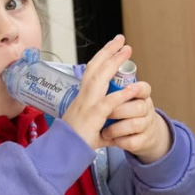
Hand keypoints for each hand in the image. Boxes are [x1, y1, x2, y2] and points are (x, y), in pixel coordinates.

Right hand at [61, 35, 135, 149]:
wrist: (61, 154)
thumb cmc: (73, 141)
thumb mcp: (90, 127)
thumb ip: (103, 125)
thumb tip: (113, 130)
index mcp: (82, 97)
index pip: (91, 71)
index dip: (102, 57)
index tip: (113, 46)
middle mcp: (83, 96)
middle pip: (95, 68)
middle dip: (108, 51)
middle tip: (122, 39)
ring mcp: (87, 105)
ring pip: (100, 78)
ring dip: (114, 63)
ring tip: (127, 51)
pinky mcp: (93, 118)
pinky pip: (109, 103)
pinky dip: (121, 95)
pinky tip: (133, 87)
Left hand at [100, 80, 171, 163]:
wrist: (140, 136)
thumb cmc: (125, 113)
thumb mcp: (122, 97)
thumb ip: (112, 85)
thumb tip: (95, 71)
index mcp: (140, 96)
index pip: (144, 88)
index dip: (137, 88)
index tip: (128, 88)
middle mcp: (146, 109)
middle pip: (139, 107)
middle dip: (120, 110)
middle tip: (106, 114)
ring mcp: (146, 125)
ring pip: (135, 125)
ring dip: (116, 128)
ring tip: (105, 131)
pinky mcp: (143, 141)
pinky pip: (132, 141)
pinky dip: (120, 141)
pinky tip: (113, 140)